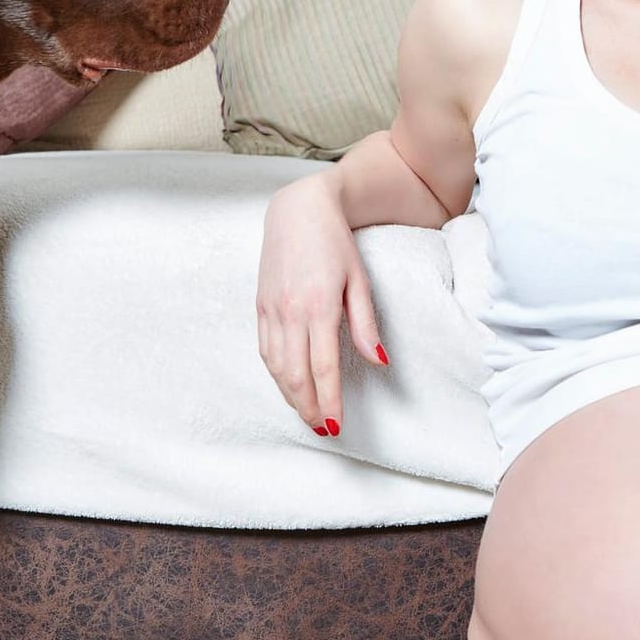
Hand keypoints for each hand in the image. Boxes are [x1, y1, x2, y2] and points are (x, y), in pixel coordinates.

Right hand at [255, 175, 389, 437]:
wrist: (298, 210)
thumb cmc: (335, 242)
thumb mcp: (360, 280)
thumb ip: (366, 324)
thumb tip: (379, 362)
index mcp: (319, 306)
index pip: (324, 367)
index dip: (329, 400)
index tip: (336, 424)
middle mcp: (290, 312)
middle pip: (295, 375)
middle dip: (308, 407)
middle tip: (323, 429)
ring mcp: (271, 310)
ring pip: (276, 367)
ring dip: (290, 396)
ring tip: (307, 414)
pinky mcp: (260, 306)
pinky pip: (265, 350)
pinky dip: (276, 374)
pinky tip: (288, 385)